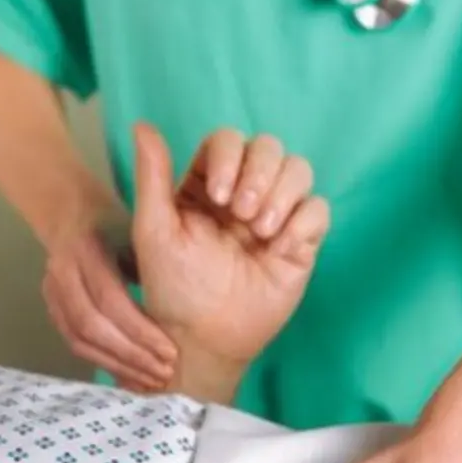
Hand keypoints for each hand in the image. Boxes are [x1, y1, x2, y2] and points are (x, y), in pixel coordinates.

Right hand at [43, 204, 176, 390]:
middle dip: (132, 355)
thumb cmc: (123, 224)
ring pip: (80, 340)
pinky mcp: (52, 308)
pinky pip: (75, 344)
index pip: (111, 300)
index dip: (141, 331)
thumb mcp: (142, 231)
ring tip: (152, 379)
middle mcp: (62, 270)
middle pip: (92, 325)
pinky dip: (105, 363)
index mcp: (87, 247)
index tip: (172, 352)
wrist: (76, 214)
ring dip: (119, 365)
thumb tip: (195, 304)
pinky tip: (132, 374)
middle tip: (165, 373)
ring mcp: (52, 291)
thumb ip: (158, 262)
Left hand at [132, 125, 329, 364]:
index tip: (218, 197)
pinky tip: (280, 247)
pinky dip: (303, 221)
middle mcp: (244, 194)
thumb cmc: (174, 288)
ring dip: (283, 194)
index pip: (229, 141)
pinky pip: (318, 210)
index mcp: (208, 185)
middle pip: (270, 148)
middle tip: (242, 214)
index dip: (230, 157)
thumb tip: (143, 125)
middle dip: (260, 174)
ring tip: (260, 231)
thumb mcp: (155, 231)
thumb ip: (152, 177)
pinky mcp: (300, 242)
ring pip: (299, 171)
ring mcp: (275, 217)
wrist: (204, 337)